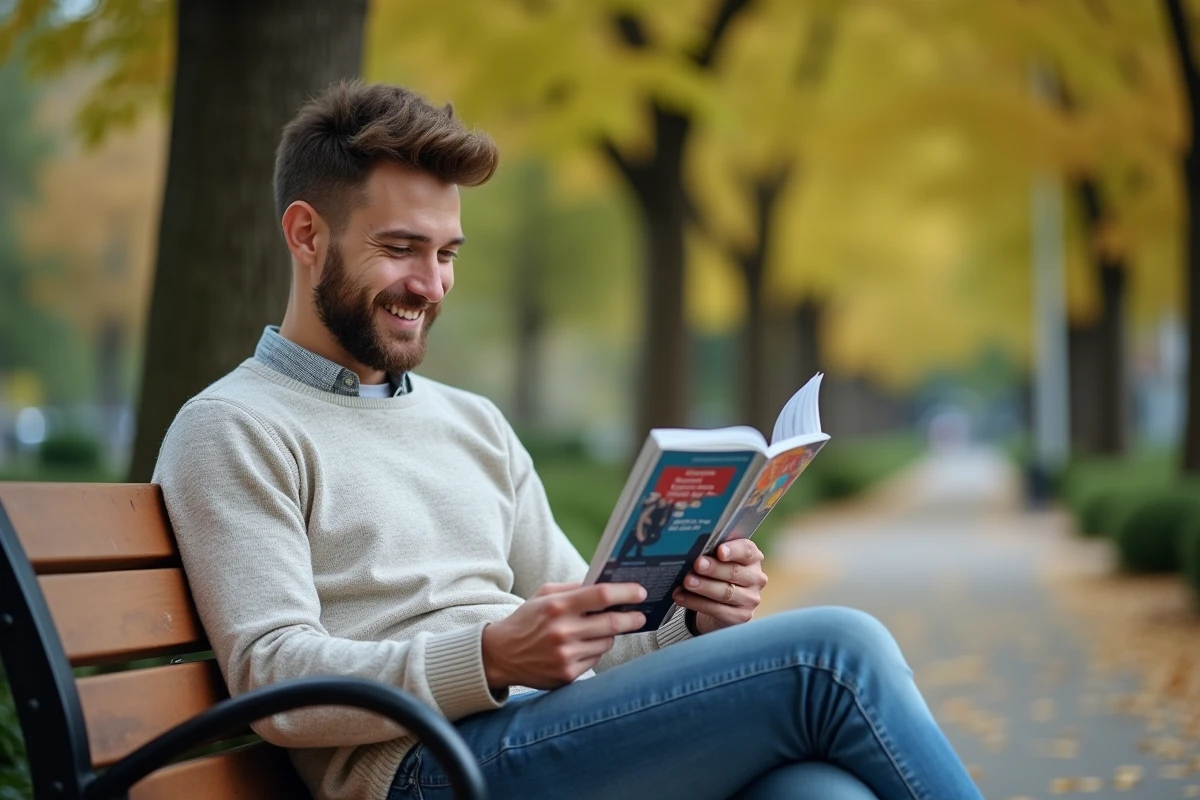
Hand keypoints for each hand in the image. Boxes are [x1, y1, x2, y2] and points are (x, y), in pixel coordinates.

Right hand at [481, 582, 646, 689]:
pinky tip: (584, 646)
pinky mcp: (567, 674)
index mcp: (557, 606)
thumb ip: (574, 588)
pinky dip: (595, 651)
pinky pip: (595, 659)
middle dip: (631, 618)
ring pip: (607, 643)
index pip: (601, 595)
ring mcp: (565, 655)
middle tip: (640, 615)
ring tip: (602, 630)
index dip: (625, 592)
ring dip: (610, 635)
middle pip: (612, 623)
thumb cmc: (527, 620)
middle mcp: (562, 631)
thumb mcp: (544, 595)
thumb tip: (607, 585)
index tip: (640, 592)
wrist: (501, 655)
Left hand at [672, 539, 766, 634]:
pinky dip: (696, 602)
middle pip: (734, 571)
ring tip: (687, 582)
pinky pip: (717, 609)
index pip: (746, 550)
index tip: (719, 551)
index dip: (733, 550)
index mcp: (752, 558)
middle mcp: (756, 578)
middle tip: (697, 565)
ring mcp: (750, 599)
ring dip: (704, 586)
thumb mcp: (718, 560)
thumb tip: (691, 550)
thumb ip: (711, 553)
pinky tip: (682, 597)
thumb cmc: (717, 575)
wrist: (721, 605)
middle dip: (713, 568)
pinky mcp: (741, 617)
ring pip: (726, 592)